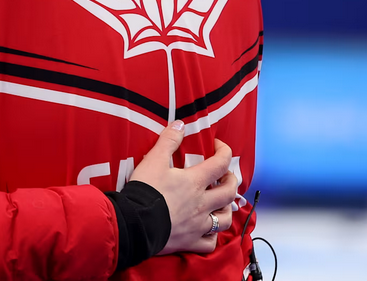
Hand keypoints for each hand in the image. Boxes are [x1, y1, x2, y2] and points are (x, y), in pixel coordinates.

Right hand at [129, 120, 238, 255]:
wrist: (135, 223)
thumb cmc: (145, 191)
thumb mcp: (153, 160)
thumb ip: (168, 141)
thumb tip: (180, 124)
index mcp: (195, 182)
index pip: (220, 163)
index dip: (224, 152)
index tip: (218, 146)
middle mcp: (202, 204)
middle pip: (229, 192)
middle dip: (231, 181)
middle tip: (225, 176)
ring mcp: (198, 224)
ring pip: (224, 219)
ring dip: (226, 209)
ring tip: (220, 204)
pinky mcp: (190, 241)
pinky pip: (209, 243)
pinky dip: (211, 236)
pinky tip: (207, 231)